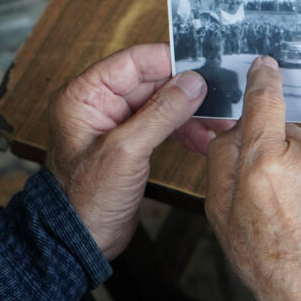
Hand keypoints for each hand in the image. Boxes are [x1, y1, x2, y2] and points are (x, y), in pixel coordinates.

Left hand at [48, 43, 230, 258]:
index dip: (169, 60)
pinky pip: (160, 125)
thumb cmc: (85, 198)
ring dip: (190, 112)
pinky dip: (183, 130)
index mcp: (83, 95)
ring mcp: (114, 123)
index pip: (132, 61)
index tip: (202, 63)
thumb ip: (160, 113)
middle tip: (220, 97)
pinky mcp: (129, 143)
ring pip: (160, 103)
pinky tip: (204, 139)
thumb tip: (192, 82)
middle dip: (186, 90)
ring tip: (218, 123)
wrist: (80, 240)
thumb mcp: (126, 151)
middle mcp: (98, 104)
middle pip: (150, 81)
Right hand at [205, 56, 300, 300]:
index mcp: (262, 165)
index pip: (264, 101)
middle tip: (281, 194)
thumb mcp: (222, 214)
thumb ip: (222, 160)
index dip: (264, 79)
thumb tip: (235, 124)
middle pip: (289, 132)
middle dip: (282, 152)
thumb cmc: (268, 261)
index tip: (266, 65)